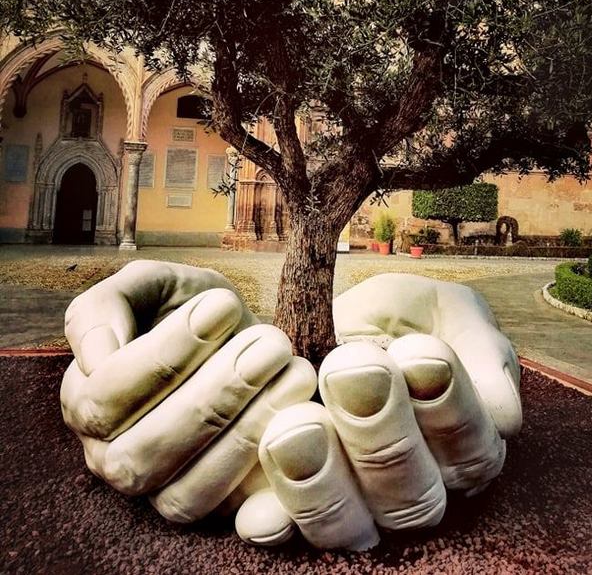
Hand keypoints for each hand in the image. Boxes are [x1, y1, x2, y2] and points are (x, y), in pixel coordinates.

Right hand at [60, 260, 316, 518]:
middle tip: (269, 342)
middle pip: (142, 453)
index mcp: (86, 402)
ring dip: (245, 429)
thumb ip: (106, 306)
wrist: (244, 333)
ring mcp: (161, 491)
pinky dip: (268, 470)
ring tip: (291, 369)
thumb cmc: (188, 308)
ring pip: (186, 494)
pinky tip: (299, 412)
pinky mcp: (215, 509)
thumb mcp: (150, 285)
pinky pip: (233, 514)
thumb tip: (96, 356)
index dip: (166, 354)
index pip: (106, 397)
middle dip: (214, 394)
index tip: (222, 306)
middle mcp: (113, 458)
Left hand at [235, 272, 520, 550]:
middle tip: (349, 366)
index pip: (473, 446)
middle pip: (413, 495)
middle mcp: (418, 489)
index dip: (449, 405)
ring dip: (321, 477)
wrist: (327, 318)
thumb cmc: (400, 316)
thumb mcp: (445, 310)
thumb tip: (505, 414)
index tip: (418, 351)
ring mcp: (356, 508)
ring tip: (296, 423)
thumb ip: (480, 348)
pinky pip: (283, 533)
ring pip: (350, 525)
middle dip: (381, 430)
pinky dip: (272, 520)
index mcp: (465, 445)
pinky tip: (257, 505)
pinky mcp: (293, 510)